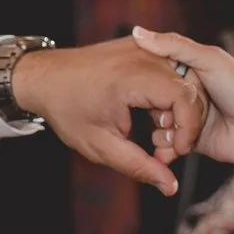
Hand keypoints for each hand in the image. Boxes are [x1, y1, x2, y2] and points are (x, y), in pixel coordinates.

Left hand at [10, 37, 206, 195]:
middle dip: (184, 124)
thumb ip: (138, 166)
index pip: (186, 98)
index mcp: (134, 76)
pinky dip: (168, 96)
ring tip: (155, 133)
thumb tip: (170, 186)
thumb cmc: (67, 109)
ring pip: (184, 80)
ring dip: (177, 110)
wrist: (43, 78)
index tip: (175, 151)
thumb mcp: (100, 145)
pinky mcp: (142, 47)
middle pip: (190, 89)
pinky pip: (171, 71)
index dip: (189, 128)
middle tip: (162, 149)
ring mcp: (144, 47)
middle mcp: (143, 55)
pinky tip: (151, 116)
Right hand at [127, 27, 233, 168]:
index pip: (157, 68)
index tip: (139, 81)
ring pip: (157, 121)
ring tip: (172, 131)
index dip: (147, 76)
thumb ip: (175, 46)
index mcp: (192, 68)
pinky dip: (165, 147)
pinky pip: (166, 142)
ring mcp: (187, 117)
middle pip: (154, 98)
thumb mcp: (210, 60)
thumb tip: (137, 32)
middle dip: (154, 109)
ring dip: (160, 129)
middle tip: (165, 114)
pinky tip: (170, 149)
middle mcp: (187, 91)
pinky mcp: (188, 140)